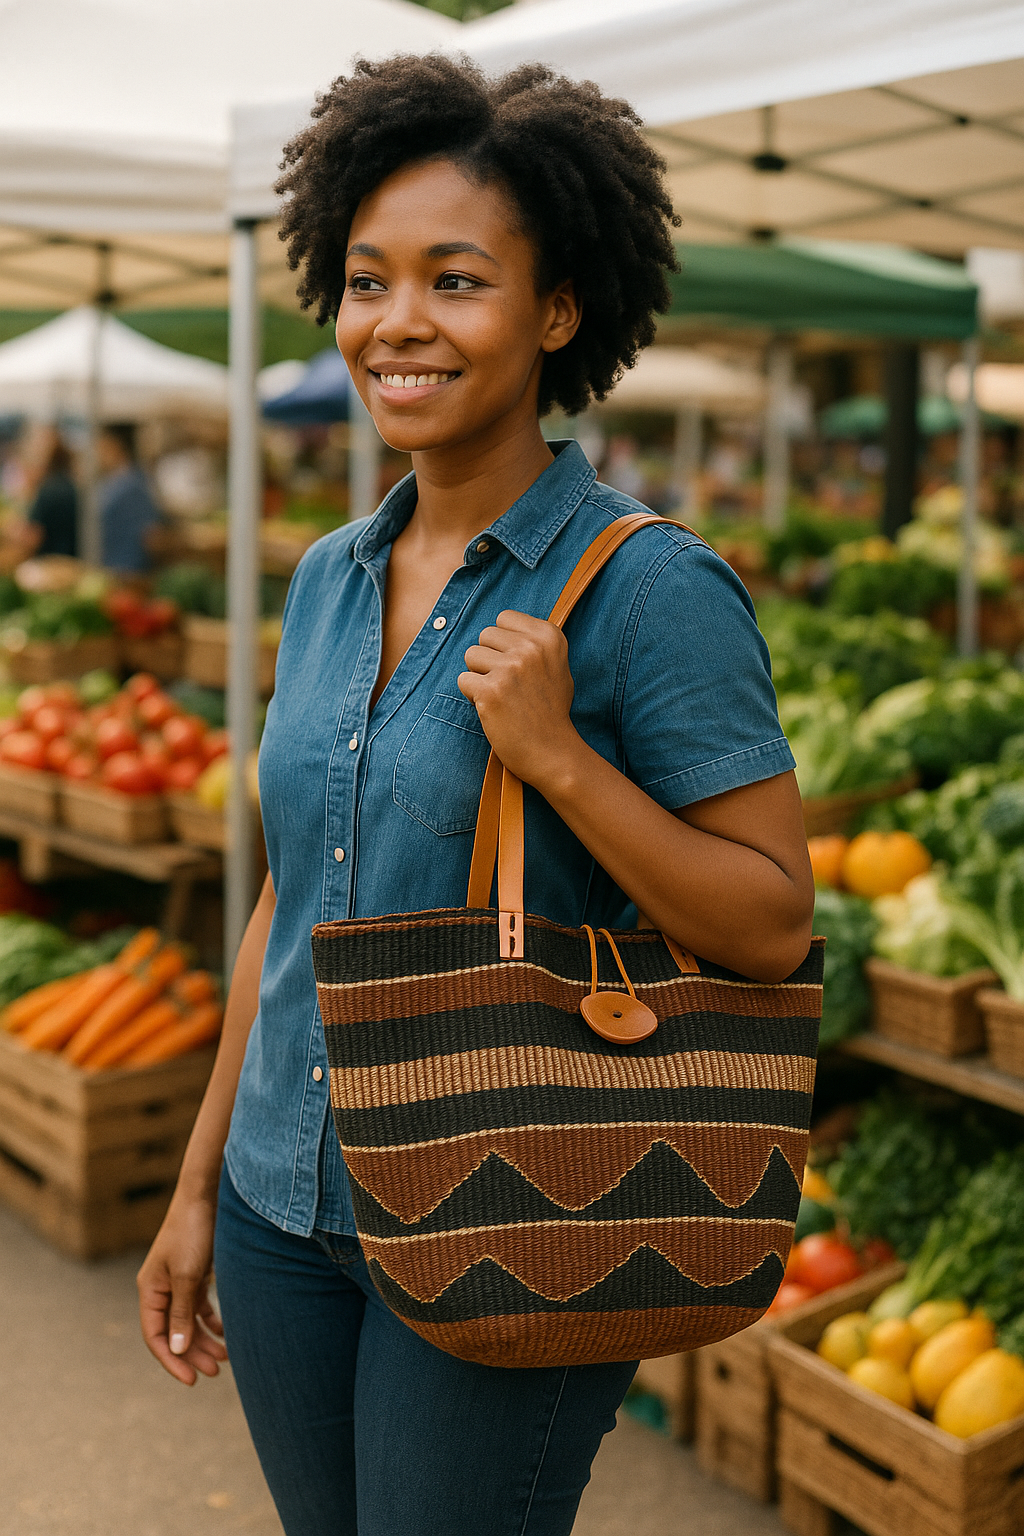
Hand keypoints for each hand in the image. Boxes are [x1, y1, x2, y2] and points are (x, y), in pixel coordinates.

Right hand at [137, 1193, 227, 1385]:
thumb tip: (176, 1350)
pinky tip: (226, 1331)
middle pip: (174, 1332)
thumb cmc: (193, 1232)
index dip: (171, 1360)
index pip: (155, 1336)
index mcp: (150, 1289)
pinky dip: (212, 1320)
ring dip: (204, 1340)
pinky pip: (200, 1306)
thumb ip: (181, 1314)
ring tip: (226, 1357)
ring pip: (189, 1321)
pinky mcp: (196, 1272)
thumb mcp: (187, 1276)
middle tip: (216, 1372)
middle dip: (193, 1353)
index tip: (192, 1380)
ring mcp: (179, 1280)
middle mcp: (161, 1288)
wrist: (208, 1193)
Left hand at [458, 610, 580, 787]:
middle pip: (484, 635)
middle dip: (489, 659)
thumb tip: (501, 623)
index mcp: (549, 636)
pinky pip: (463, 680)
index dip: (504, 643)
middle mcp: (531, 648)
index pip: (504, 618)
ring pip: (470, 655)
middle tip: (509, 685)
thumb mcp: (556, 665)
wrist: (552, 751)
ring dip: (479, 676)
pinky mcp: (491, 691)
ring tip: (501, 696)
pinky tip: (493, 709)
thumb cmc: (550, 709)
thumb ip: (533, 641)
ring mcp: (510, 668)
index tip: (519, 666)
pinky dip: (472, 696)